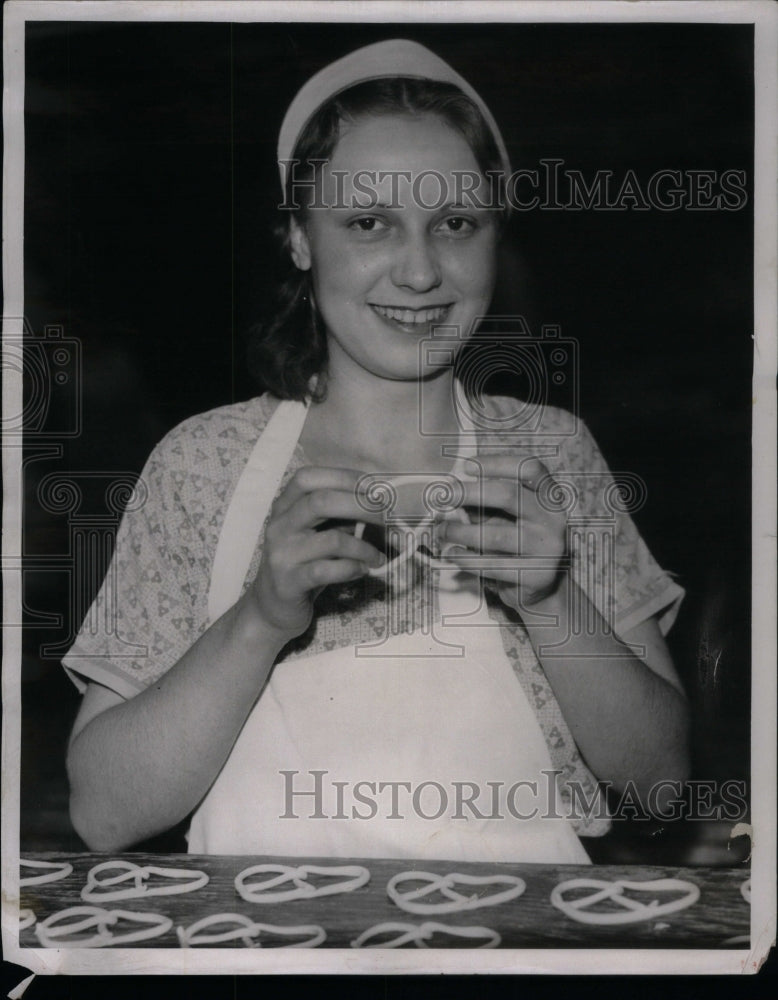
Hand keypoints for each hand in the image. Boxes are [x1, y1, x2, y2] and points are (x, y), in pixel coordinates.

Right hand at [251, 466, 385, 637]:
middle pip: (321, 501)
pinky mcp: (289, 583)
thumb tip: (378, 502)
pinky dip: (352, 569)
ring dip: (363, 547)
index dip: (344, 477)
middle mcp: (279, 525)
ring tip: (377, 556)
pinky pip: (327, 570)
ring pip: (331, 540)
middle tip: (388, 516)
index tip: (375, 487)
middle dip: (361, 505)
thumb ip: (338, 516)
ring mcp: (282, 554)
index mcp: (284, 507)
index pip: (308, 478)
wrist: (272, 606)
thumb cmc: (303, 563)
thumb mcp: (317, 533)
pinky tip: (363, 570)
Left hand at [439, 455, 567, 612]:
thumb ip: (485, 502)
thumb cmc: (518, 543)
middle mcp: (553, 519)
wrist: (541, 587)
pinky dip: (466, 559)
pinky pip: (493, 566)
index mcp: (549, 496)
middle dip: (470, 493)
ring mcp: (548, 548)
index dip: (497, 463)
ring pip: (496, 534)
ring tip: (442, 531)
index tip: (467, 467)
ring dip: (460, 531)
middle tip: (445, 496)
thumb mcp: (507, 517)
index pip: (529, 468)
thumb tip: (451, 491)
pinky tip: (452, 554)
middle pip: (509, 495)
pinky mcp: (537, 576)